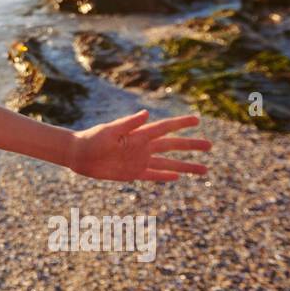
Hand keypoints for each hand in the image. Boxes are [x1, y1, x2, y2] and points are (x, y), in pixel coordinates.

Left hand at [68, 110, 211, 181]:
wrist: (78, 155)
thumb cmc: (92, 138)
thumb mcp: (110, 130)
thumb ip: (128, 123)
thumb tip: (147, 113)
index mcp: (139, 134)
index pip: (165, 128)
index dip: (181, 123)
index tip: (197, 120)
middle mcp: (143, 147)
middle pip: (172, 146)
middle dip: (191, 145)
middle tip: (210, 145)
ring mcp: (140, 160)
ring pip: (168, 164)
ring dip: (185, 166)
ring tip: (204, 169)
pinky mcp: (133, 173)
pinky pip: (153, 175)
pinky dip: (165, 177)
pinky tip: (178, 177)